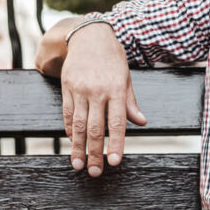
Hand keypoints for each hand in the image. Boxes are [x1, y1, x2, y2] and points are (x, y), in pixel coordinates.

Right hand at [60, 23, 146, 176]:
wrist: (88, 36)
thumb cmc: (112, 58)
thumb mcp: (126, 77)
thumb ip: (130, 102)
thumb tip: (142, 122)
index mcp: (116, 89)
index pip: (117, 123)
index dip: (116, 144)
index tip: (115, 162)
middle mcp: (97, 91)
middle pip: (96, 128)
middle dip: (96, 153)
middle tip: (96, 172)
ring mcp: (80, 90)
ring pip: (79, 125)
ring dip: (79, 148)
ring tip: (79, 165)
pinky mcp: (67, 88)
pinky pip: (68, 114)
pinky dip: (70, 131)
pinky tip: (73, 143)